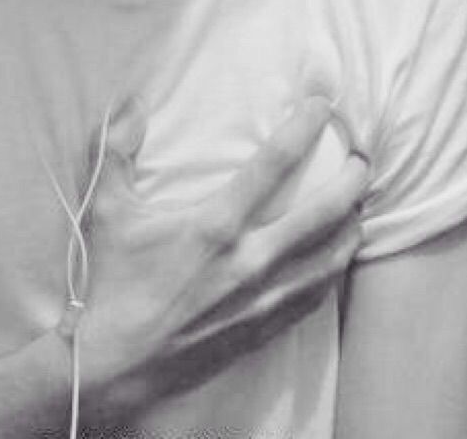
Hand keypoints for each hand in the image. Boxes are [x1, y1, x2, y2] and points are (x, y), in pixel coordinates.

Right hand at [69, 97, 367, 420]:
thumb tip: (130, 102)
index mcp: (214, 225)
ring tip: (359, 204)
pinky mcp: (265, 326)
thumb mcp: (105, 210)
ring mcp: (263, 297)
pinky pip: (317, 295)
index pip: (275, 163)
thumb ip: (115, 150)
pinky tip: (337, 257)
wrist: (116, 364)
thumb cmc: (112, 282)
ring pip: (333, 256)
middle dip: (354, 177)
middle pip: (325, 210)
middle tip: (362, 157)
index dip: (306, 127)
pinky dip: (335, 268)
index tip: (325, 106)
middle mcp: (250, 259)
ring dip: (354, 224)